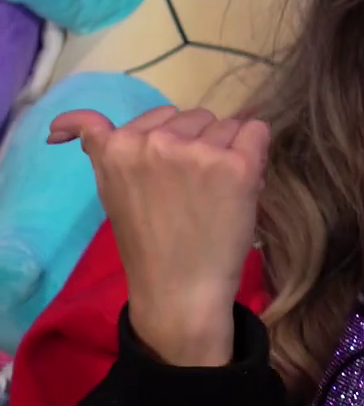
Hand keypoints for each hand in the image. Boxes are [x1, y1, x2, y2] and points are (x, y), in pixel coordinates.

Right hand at [48, 105, 269, 366]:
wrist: (178, 290)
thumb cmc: (148, 243)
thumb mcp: (111, 190)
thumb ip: (103, 151)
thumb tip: (65, 127)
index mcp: (116, 146)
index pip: (156, 115)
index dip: (169, 142)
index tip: (165, 176)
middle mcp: (154, 141)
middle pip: (194, 117)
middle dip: (199, 144)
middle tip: (195, 189)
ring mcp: (196, 152)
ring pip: (226, 125)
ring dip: (227, 150)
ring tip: (217, 192)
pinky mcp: (236, 165)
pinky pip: (256, 131)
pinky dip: (256, 151)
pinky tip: (246, 180)